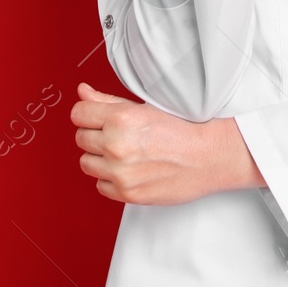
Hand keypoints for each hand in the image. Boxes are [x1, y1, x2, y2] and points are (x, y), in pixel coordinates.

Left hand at [71, 82, 263, 204]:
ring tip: (124, 153)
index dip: (88, 114)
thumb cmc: (183, 129)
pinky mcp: (127, 194)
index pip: (78, 114)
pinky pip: (100, 186)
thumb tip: (82, 92)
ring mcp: (120, 172)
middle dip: (96, 135)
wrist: (209, 156)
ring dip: (100, 158)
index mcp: (121, 119)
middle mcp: (117, 146)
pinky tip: (130, 169)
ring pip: (86, 163)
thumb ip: (107, 101)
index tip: (96, 118)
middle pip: (80, 138)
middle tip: (118, 135)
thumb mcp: (145, 107)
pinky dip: (111, 179)